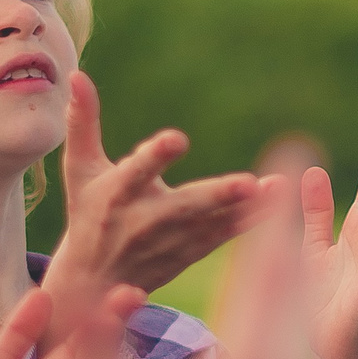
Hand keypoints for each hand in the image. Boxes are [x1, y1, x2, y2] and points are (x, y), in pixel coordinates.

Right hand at [43, 72, 263, 326]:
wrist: (93, 284)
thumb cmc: (88, 213)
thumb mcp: (79, 169)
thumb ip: (82, 122)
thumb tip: (77, 74)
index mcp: (117, 194)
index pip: (136, 172)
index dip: (155, 156)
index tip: (176, 139)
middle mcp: (146, 220)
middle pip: (186, 206)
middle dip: (217, 195)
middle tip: (248, 182)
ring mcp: (172, 241)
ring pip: (214, 222)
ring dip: (248, 207)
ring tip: (280, 188)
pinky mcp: (191, 253)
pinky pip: (224, 235)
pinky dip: (251, 222)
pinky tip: (280, 203)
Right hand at [98, 181, 311, 358]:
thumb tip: (85, 296)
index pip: (265, 279)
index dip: (272, 216)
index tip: (292, 153)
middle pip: (286, 306)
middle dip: (284, 242)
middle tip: (294, 186)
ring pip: (286, 351)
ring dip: (283, 299)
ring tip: (285, 266)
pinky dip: (269, 357)